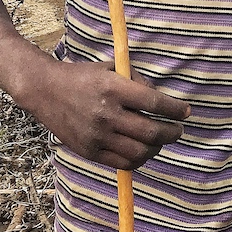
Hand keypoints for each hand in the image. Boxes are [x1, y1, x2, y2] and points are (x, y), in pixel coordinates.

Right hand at [25, 58, 189, 170]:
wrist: (45, 90)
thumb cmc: (85, 77)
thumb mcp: (113, 68)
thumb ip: (139, 82)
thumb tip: (163, 102)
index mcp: (114, 89)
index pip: (155, 103)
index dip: (176, 110)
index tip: (186, 112)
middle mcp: (106, 114)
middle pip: (151, 132)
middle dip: (172, 133)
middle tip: (178, 130)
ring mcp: (96, 136)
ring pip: (140, 152)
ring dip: (157, 148)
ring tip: (161, 140)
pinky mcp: (88, 151)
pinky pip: (122, 163)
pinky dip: (139, 160)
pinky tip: (144, 151)